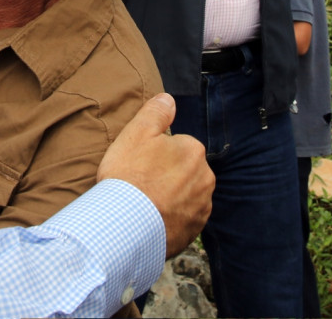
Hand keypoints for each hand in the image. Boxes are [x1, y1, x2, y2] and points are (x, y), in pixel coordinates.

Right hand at [98, 93, 212, 257]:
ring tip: (144, 203)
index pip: (176, 145)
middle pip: (183, 170)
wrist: (125, 225)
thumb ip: (155, 112)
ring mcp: (201, 207)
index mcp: (193, 151)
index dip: (155, 154)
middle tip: (140, 183)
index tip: (139, 164)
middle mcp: (205, 178)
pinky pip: (183, 218)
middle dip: (167, 175)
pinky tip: (150, 219)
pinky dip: (170, 218)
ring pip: (185, 195)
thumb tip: (169, 99)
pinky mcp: (194, 231)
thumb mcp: (136, 133)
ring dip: (170, 197)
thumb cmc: (129, 176)